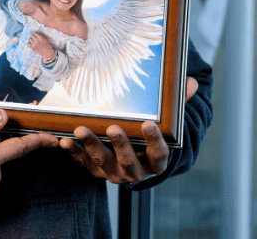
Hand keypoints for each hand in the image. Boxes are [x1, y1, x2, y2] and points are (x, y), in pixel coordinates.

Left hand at [28, 31, 54, 59]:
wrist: (48, 52)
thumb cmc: (48, 45)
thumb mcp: (47, 39)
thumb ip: (42, 34)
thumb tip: (38, 31)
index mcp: (41, 38)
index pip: (35, 33)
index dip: (35, 33)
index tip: (35, 34)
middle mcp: (37, 41)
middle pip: (32, 35)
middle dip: (33, 35)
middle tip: (34, 37)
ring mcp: (34, 45)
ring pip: (30, 39)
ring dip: (31, 39)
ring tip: (33, 40)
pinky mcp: (33, 48)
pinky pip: (28, 44)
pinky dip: (29, 43)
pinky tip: (31, 43)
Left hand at [59, 77, 198, 183]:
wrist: (135, 161)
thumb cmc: (149, 138)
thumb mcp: (165, 125)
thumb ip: (176, 106)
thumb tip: (192, 83)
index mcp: (156, 163)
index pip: (159, 154)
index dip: (154, 141)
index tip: (149, 124)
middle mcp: (136, 171)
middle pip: (129, 161)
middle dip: (120, 145)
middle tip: (113, 128)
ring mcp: (115, 172)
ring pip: (103, 162)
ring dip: (91, 145)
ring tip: (80, 129)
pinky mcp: (96, 171)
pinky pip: (84, 163)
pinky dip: (74, 152)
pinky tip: (64, 141)